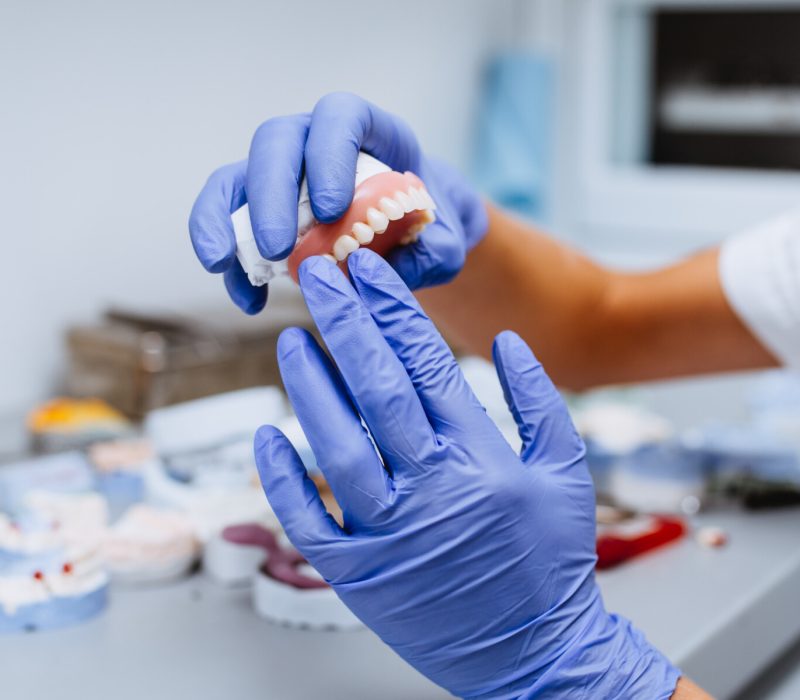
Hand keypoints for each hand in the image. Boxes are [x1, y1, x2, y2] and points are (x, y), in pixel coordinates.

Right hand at [188, 92, 487, 314]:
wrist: (413, 233)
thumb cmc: (429, 225)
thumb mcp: (445, 241)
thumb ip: (433, 252)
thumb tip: (389, 273)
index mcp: (367, 131)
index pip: (340, 116)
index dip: (329, 153)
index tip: (332, 209)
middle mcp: (314, 141)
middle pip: (276, 143)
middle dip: (270, 195)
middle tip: (279, 248)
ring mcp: (281, 173)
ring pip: (236, 178)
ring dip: (223, 221)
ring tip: (223, 265)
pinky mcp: (259, 209)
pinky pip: (227, 224)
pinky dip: (231, 262)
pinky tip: (248, 299)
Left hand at [255, 250, 679, 698]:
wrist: (536, 653)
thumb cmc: (552, 560)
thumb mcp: (569, 472)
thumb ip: (541, 400)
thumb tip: (507, 340)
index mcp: (481, 460)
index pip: (427, 365)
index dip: (393, 312)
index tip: (368, 271)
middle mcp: (431, 491)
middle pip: (377, 390)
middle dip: (344, 324)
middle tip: (318, 276)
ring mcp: (389, 535)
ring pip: (336, 446)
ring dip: (308, 388)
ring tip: (291, 339)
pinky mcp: (359, 575)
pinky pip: (309, 520)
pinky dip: (284, 478)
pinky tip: (267, 433)